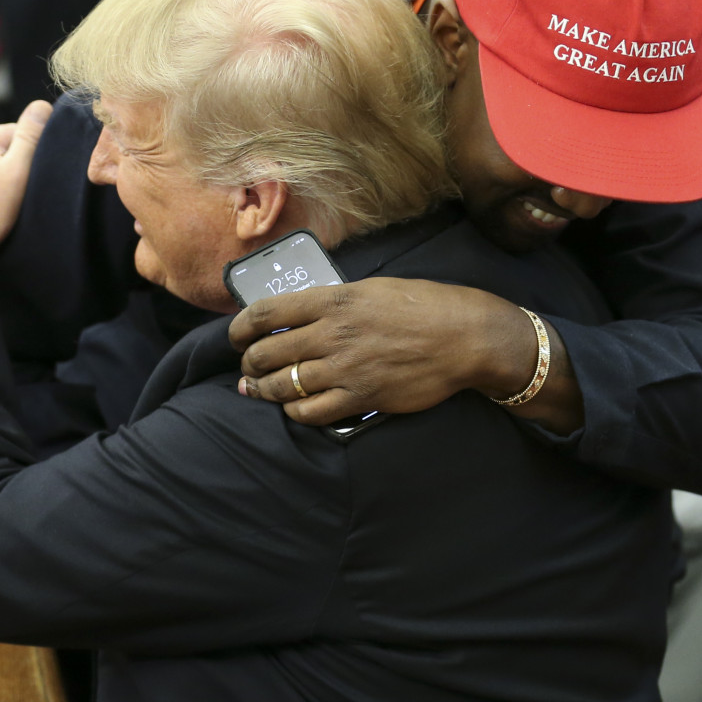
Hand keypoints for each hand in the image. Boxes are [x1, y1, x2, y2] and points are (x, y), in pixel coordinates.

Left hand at [228, 278, 532, 424]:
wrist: (464, 337)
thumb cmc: (425, 306)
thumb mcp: (374, 289)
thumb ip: (336, 302)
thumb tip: (305, 315)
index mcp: (333, 300)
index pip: (266, 313)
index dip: (240, 328)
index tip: (236, 337)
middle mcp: (332, 333)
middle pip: (267, 352)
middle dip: (249, 363)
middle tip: (248, 368)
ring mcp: (345, 368)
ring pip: (283, 385)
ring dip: (264, 390)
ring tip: (259, 390)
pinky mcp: (361, 398)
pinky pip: (311, 412)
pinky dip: (294, 412)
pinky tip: (294, 408)